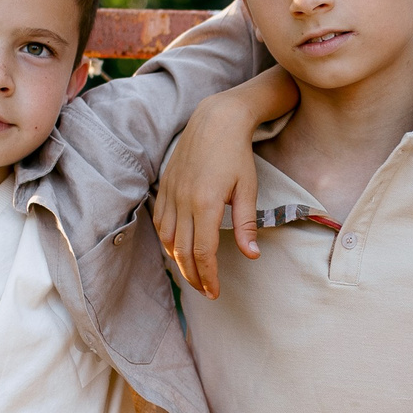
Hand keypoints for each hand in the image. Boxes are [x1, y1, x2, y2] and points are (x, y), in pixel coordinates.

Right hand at [153, 73, 291, 298]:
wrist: (215, 120)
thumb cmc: (237, 154)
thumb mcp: (248, 189)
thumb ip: (247, 224)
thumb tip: (252, 256)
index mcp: (206, 204)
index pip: (203, 252)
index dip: (208, 275)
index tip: (216, 291)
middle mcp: (183, 201)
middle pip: (182, 251)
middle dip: (193, 276)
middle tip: (206, 291)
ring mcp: (171, 193)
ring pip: (167, 239)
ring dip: (178, 261)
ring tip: (192, 275)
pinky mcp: (165, 186)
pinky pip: (160, 221)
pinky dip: (167, 241)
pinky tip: (177, 249)